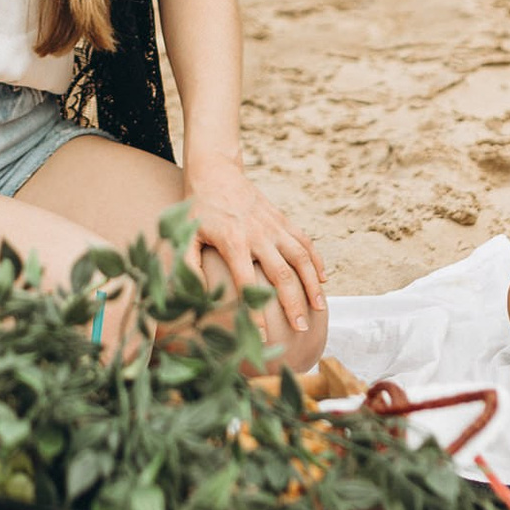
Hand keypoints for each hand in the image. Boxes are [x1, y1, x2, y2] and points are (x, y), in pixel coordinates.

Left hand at [186, 163, 326, 334]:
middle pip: (281, 274)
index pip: (246, 282)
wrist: (216, 173)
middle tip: (300, 328)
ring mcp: (273, 226)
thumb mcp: (185, 236)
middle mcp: (258, 235)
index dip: (255, 310)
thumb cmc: (198, 210)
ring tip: (320, 308)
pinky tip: (324, 278)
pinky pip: (304, 241)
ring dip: (312, 283)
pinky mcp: (282, 220)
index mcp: (233, 242)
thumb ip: (188, 266)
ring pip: (300, 258)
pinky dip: (316, 260)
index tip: (262, 336)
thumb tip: (198, 296)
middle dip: (293, 303)